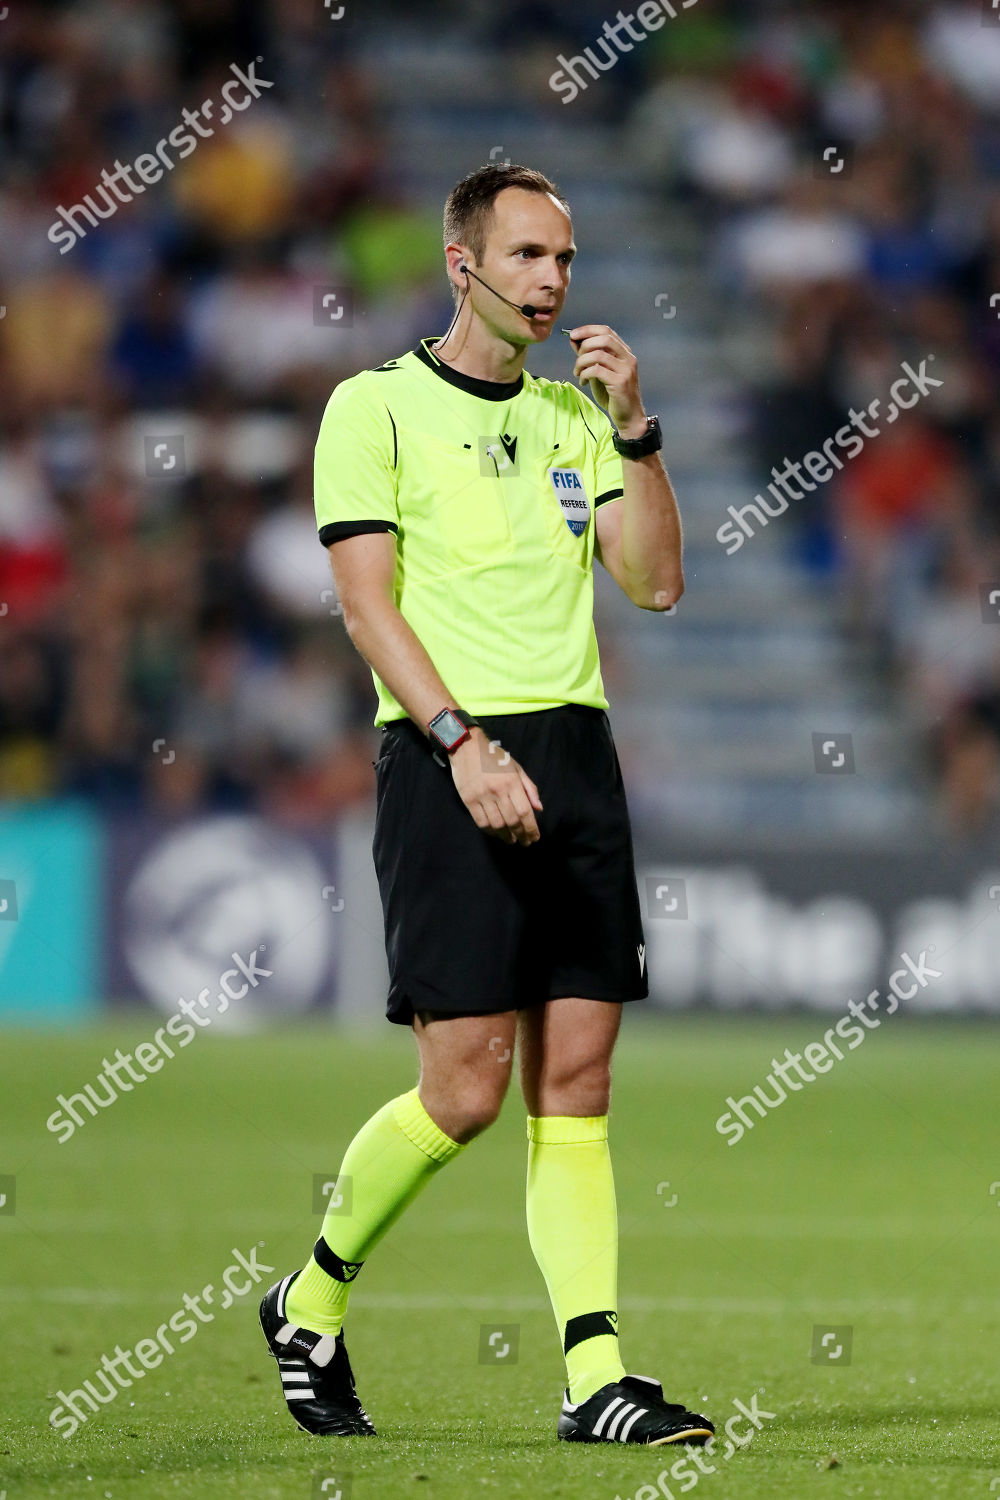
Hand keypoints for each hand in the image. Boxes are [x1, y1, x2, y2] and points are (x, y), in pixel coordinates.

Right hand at [448, 729, 543, 844]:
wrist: (467, 748)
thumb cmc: (495, 758)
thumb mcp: (517, 768)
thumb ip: (529, 788)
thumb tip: (539, 809)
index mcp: (512, 782)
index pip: (525, 812)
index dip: (531, 828)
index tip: (534, 837)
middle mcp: (498, 791)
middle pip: (512, 820)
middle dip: (521, 834)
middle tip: (525, 842)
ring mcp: (482, 796)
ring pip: (497, 824)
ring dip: (506, 836)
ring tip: (511, 840)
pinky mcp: (469, 800)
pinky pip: (481, 821)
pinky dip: (490, 831)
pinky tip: (496, 833)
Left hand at [567, 323, 645, 434]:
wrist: (628, 416)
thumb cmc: (613, 395)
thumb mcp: (599, 372)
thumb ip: (589, 356)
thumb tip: (574, 340)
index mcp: (624, 352)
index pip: (606, 331)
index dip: (588, 330)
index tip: (573, 335)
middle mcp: (627, 358)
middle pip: (603, 338)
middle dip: (584, 346)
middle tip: (577, 361)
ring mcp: (625, 369)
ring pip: (598, 354)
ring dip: (582, 362)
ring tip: (577, 373)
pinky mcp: (620, 382)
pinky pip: (596, 370)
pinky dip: (585, 374)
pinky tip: (583, 381)